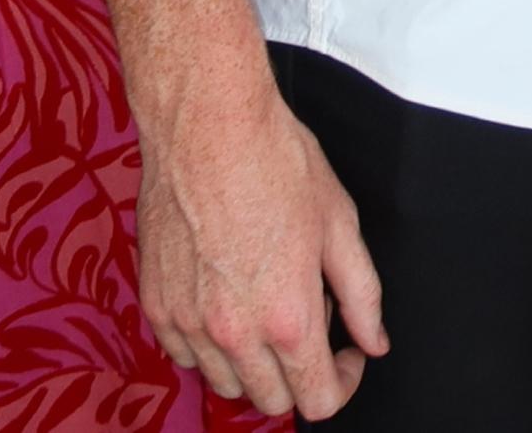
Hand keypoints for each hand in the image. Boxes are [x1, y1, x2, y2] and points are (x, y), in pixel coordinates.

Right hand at [137, 73, 387, 417]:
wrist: (210, 131)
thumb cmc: (277, 164)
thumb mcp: (341, 224)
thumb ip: (363, 294)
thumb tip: (374, 341)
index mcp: (287, 317)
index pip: (316, 400)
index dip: (341, 383)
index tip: (348, 355)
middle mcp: (234, 333)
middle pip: (271, 400)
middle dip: (301, 373)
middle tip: (314, 317)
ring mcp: (188, 326)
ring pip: (226, 383)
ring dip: (255, 362)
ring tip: (271, 302)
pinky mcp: (156, 309)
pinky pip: (186, 356)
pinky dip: (212, 344)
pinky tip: (231, 297)